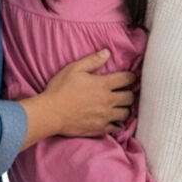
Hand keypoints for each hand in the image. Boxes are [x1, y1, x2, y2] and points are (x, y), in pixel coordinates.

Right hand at [19, 50, 135, 146]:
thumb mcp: (74, 69)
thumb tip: (107, 53)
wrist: (50, 113)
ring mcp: (105, 117)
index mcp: (103, 85)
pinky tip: (110, 119)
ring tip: (119, 106)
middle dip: (129, 93)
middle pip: (130, 97)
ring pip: (126, 113)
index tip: (129, 78)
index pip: (127, 79)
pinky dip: (116, 123)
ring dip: (124, 108)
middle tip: (124, 92)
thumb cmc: (60, 89)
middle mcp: (108, 101)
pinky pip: (116, 127)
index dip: (131, 77)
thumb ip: (92, 60)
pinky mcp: (100, 129)